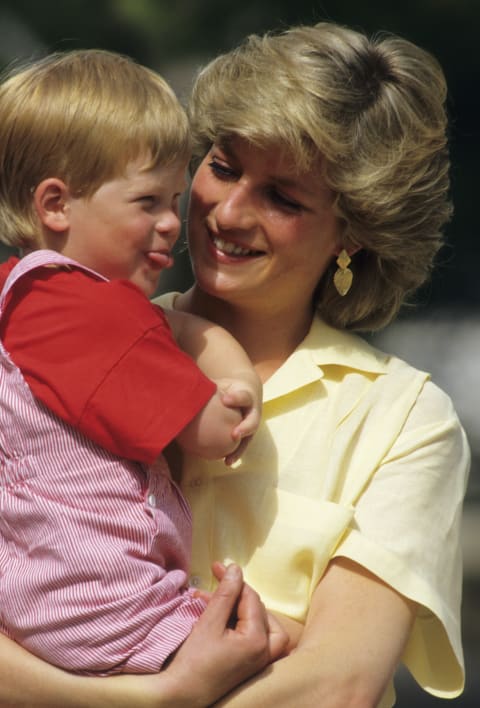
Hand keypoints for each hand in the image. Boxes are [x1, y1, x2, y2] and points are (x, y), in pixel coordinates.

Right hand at [162, 563, 287, 705]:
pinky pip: (256, 637)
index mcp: (257, 641)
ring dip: (240, 607)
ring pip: (260, 622)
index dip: (233, 580)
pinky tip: (223, 617)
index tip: (216, 567)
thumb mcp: (209, 622)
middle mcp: (265, 652)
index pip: (250, 598)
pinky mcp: (252, 666)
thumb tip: (236, 569)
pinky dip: (241, 623)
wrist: (182, 696)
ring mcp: (260, 661)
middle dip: (234, 594)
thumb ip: (226, 594)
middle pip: (257, 609)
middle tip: (215, 582)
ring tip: (216, 600)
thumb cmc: (194, 661)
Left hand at [216, 377, 261, 463]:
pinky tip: (226, 462)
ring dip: (239, 449)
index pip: (243, 396)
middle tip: (234, 434)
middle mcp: (253, 412)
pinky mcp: (247, 435)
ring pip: (248, 439)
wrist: (247, 392)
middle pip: (252, 421)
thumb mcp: (223, 384)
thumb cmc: (230, 388)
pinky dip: (234, 454)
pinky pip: (241, 446)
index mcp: (247, 396)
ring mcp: (251, 425)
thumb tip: (187, 384)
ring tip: (228, 459)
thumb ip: (210, 386)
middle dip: (244, 428)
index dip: (235, 398)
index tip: (225, 399)